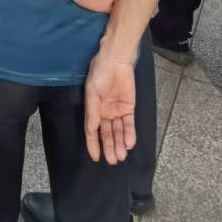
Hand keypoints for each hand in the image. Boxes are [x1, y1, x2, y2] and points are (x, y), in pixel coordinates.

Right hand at [84, 42, 136, 164]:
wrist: (116, 60)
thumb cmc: (100, 74)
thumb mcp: (92, 92)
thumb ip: (93, 112)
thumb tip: (92, 130)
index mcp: (93, 110)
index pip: (92, 132)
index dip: (93, 145)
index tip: (96, 157)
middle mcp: (105, 113)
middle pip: (107, 134)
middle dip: (109, 148)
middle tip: (113, 161)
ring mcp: (117, 111)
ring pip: (118, 132)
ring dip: (119, 143)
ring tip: (121, 156)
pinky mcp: (129, 108)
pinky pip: (129, 124)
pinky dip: (129, 133)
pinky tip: (129, 143)